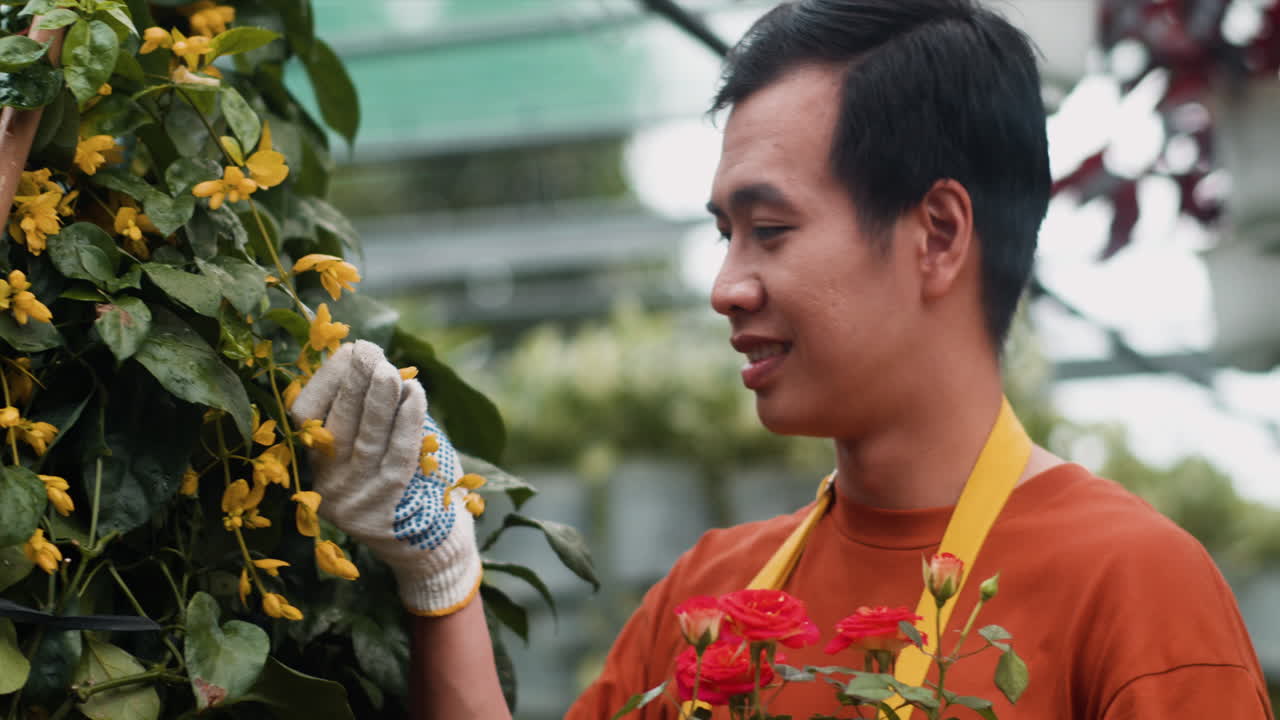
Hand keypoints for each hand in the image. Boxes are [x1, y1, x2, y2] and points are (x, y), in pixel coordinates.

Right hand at [290, 340, 482, 615]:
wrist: (429, 550)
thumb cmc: (405, 485)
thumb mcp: (372, 450)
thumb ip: (363, 413)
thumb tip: (366, 359)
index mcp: (310, 467)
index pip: (307, 418)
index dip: (328, 381)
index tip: (350, 350)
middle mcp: (323, 488)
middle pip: (335, 426)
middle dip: (353, 382)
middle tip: (369, 350)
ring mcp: (352, 503)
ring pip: (365, 441)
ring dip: (379, 400)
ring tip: (390, 369)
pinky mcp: (383, 513)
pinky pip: (397, 458)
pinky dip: (407, 422)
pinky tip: (415, 394)